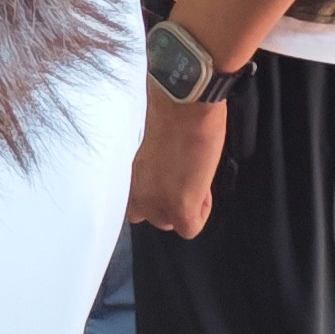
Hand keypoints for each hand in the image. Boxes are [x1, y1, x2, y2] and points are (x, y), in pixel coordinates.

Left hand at [127, 90, 225, 235]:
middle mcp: (138, 192)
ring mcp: (156, 204)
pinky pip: (190, 228)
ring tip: (196, 178)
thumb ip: (154, 168)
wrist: (185, 105)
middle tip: (187, 178)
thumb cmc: (172, 112)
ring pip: (171, 223)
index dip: (156, 194)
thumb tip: (167, 171)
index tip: (170, 179)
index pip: (134, 204)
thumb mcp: (154, 146)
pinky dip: (202, 211)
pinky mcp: (180, 210)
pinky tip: (204, 187)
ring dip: (186, 207)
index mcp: (130, 174)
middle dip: (172, 202)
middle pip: (154, 216)